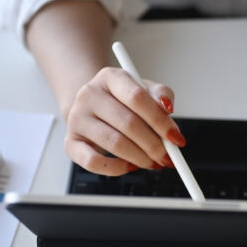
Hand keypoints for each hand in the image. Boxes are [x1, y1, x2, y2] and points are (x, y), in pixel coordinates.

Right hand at [64, 66, 184, 175]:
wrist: (92, 106)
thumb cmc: (122, 100)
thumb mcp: (144, 89)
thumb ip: (161, 95)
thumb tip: (168, 110)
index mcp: (110, 77)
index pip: (137, 97)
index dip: (160, 120)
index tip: (176, 138)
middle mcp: (89, 95)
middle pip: (128, 123)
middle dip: (154, 144)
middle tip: (167, 156)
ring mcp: (77, 119)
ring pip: (114, 143)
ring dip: (140, 158)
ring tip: (153, 162)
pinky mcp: (71, 142)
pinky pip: (93, 162)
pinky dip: (116, 168)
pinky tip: (130, 166)